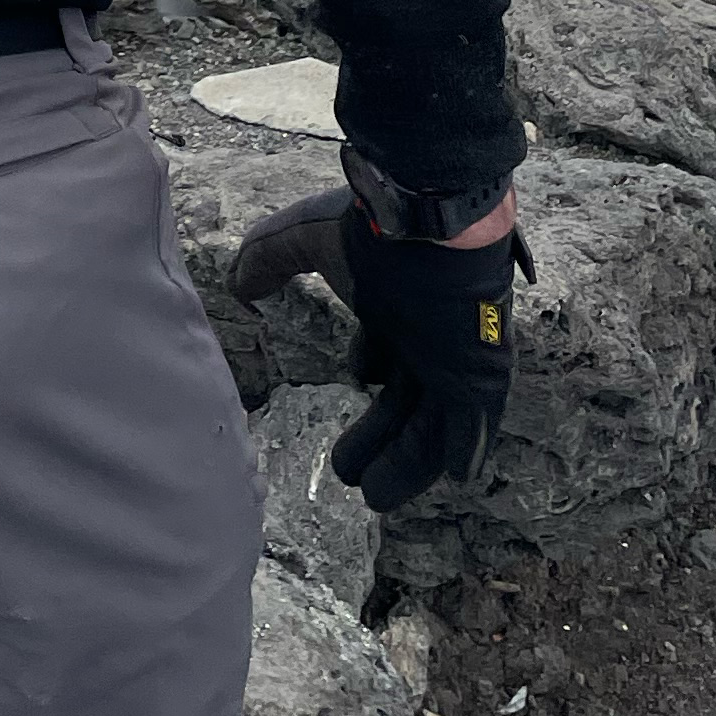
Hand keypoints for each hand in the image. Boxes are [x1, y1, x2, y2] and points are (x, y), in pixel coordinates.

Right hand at [235, 169, 527, 504]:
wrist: (434, 218)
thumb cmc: (375, 228)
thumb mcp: (306, 237)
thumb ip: (269, 258)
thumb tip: (236, 283)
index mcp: (395, 310)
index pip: (384, 352)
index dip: (367, 370)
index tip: (356, 383)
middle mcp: (425, 340)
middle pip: (402, 402)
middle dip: (376, 438)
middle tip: (346, 473)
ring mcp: (454, 361)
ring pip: (430, 426)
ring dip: (406, 463)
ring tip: (376, 497)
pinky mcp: (478, 377)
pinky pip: (472, 425)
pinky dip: (463, 450)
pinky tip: (455, 476)